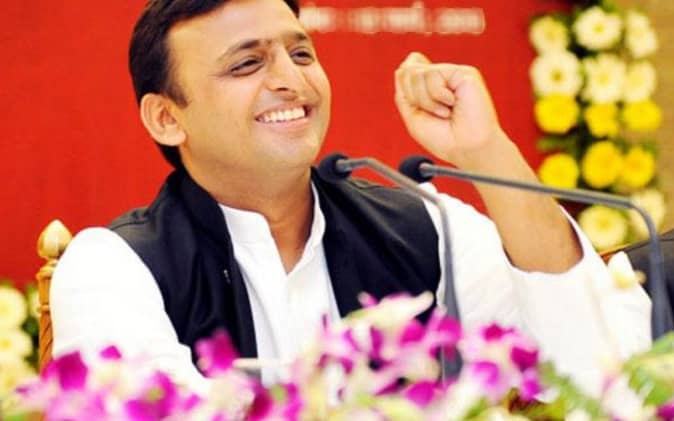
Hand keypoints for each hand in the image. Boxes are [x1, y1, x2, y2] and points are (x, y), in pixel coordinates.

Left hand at [394, 52, 505, 167]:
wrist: (466, 148)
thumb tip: (403, 67)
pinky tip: (453, 103)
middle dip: (414, 98)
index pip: (405, 71)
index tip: (420, 107)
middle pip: (407, 71)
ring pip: (417, 73)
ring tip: (444, 112)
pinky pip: (433, 74)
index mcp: (429, 87)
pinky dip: (437, 95)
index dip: (405, 89)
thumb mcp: (413, 117)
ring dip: (426, 100)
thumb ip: (404, 93)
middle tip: (433, 113)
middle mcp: (441, 78)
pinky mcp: (463, 72)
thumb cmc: (442, 138)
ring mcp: (452, 74)